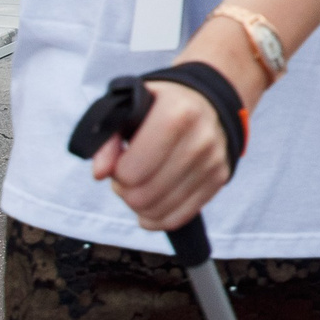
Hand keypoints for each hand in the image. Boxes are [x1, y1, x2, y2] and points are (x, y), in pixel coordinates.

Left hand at [89, 78, 232, 231]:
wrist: (206, 101)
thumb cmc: (159, 106)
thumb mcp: (128, 108)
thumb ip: (106, 138)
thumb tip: (100, 173)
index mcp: (176, 114)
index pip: (131, 171)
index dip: (116, 173)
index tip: (119, 161)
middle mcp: (200, 139)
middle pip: (143, 196)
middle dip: (125, 191)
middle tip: (127, 176)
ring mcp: (213, 161)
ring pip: (159, 211)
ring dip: (140, 205)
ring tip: (140, 186)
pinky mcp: (219, 178)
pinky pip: (178, 218)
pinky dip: (157, 218)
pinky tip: (150, 206)